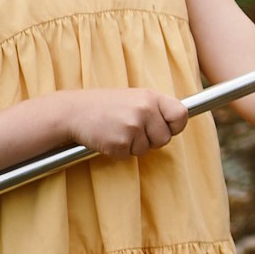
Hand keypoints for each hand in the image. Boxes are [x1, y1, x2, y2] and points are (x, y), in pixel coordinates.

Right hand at [63, 88, 187, 158]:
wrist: (73, 111)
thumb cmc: (106, 105)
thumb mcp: (135, 98)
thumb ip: (155, 109)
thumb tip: (178, 123)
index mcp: (151, 97)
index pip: (181, 115)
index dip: (175, 126)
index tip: (166, 128)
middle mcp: (144, 110)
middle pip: (164, 139)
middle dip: (151, 140)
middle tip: (132, 131)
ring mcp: (132, 127)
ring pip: (146, 150)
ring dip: (133, 146)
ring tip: (117, 130)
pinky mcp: (119, 143)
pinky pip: (128, 156)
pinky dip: (119, 151)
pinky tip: (108, 137)